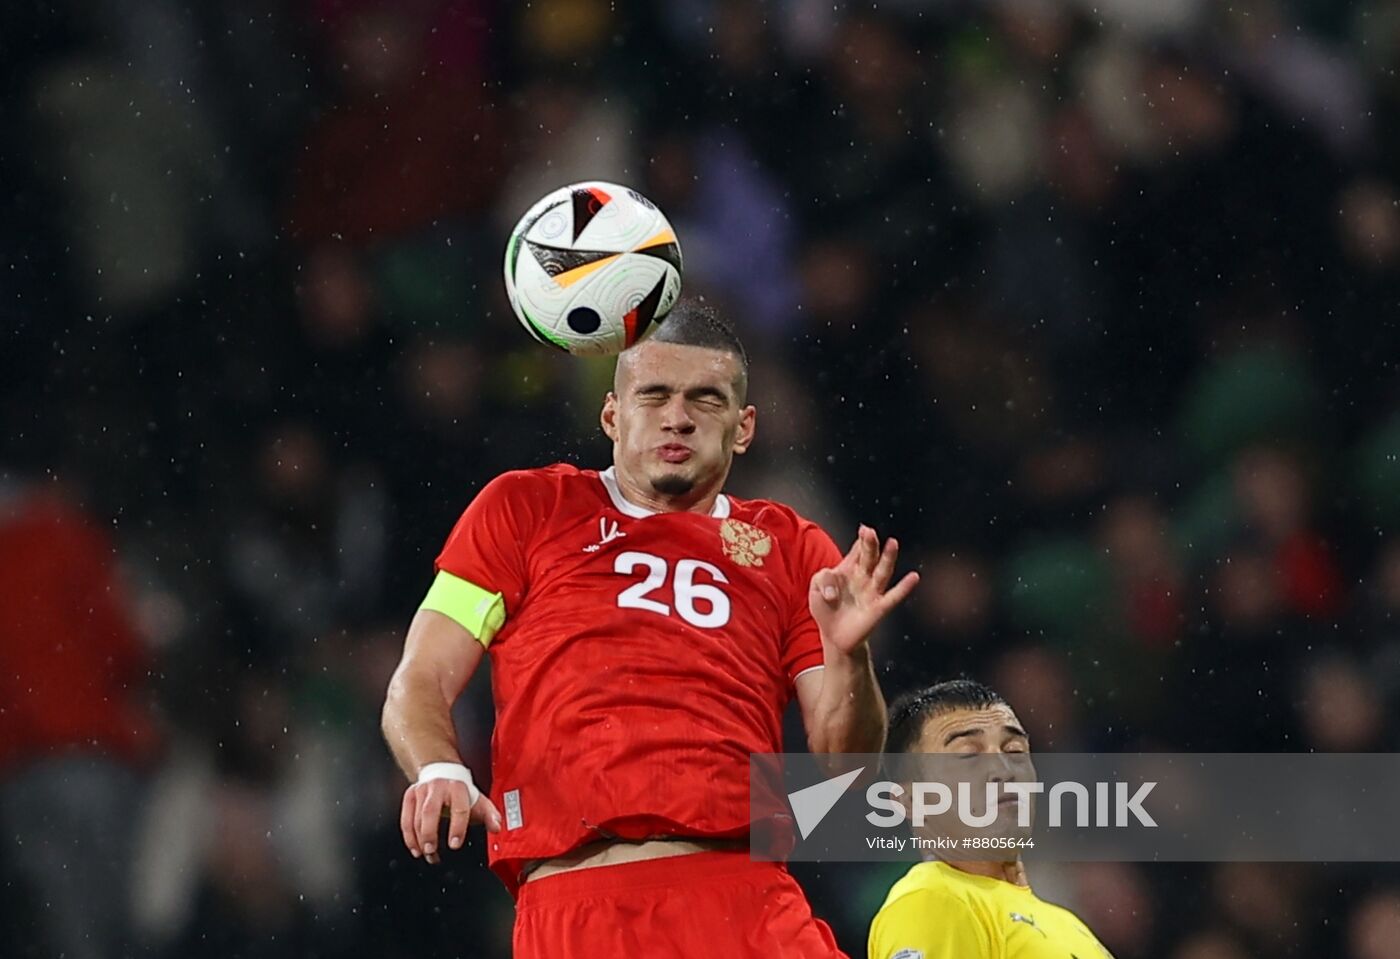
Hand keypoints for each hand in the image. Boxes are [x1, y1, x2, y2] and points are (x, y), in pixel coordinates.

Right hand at [399, 779, 502, 863]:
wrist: (443, 771)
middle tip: (432, 851)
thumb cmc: (461, 791)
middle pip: (430, 811)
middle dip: (429, 833)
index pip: (458, 808)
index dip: (457, 828)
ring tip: (427, 854)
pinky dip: (409, 837)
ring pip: (415, 817)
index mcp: (458, 788)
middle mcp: (438, 787)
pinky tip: (416, 848)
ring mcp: (422, 791)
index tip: (455, 844)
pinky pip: (405, 819)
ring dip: (419, 840)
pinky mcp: (410, 796)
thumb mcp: (478, 800)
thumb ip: (490, 815)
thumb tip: (496, 827)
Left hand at [809, 525, 919, 655]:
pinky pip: (894, 596)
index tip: (864, 529)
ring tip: (892, 543)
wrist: (833, 636)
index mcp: (848, 569)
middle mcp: (863, 577)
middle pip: (869, 557)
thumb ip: (823, 580)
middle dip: (870, 544)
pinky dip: (904, 587)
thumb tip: (834, 592)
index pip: (857, 550)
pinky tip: (913, 577)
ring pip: (882, 571)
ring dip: (888, 558)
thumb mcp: (815, 589)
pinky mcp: (878, 608)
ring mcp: (872, 592)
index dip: (861, 539)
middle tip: (870, 532)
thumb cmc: (825, 609)